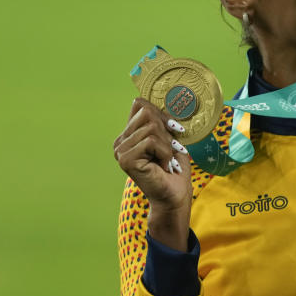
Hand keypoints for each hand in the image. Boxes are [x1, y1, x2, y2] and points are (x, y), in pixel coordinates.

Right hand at [113, 98, 192, 249]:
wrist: (175, 195)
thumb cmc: (175, 169)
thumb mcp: (170, 138)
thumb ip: (159, 120)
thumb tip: (151, 100)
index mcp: (129, 134)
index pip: (140, 104)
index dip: (161, 114)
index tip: (175, 131)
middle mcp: (120, 141)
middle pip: (147, 113)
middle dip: (166, 131)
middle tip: (170, 151)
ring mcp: (120, 150)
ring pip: (152, 128)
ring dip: (168, 145)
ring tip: (167, 161)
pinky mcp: (125, 159)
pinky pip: (152, 141)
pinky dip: (165, 153)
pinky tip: (163, 166)